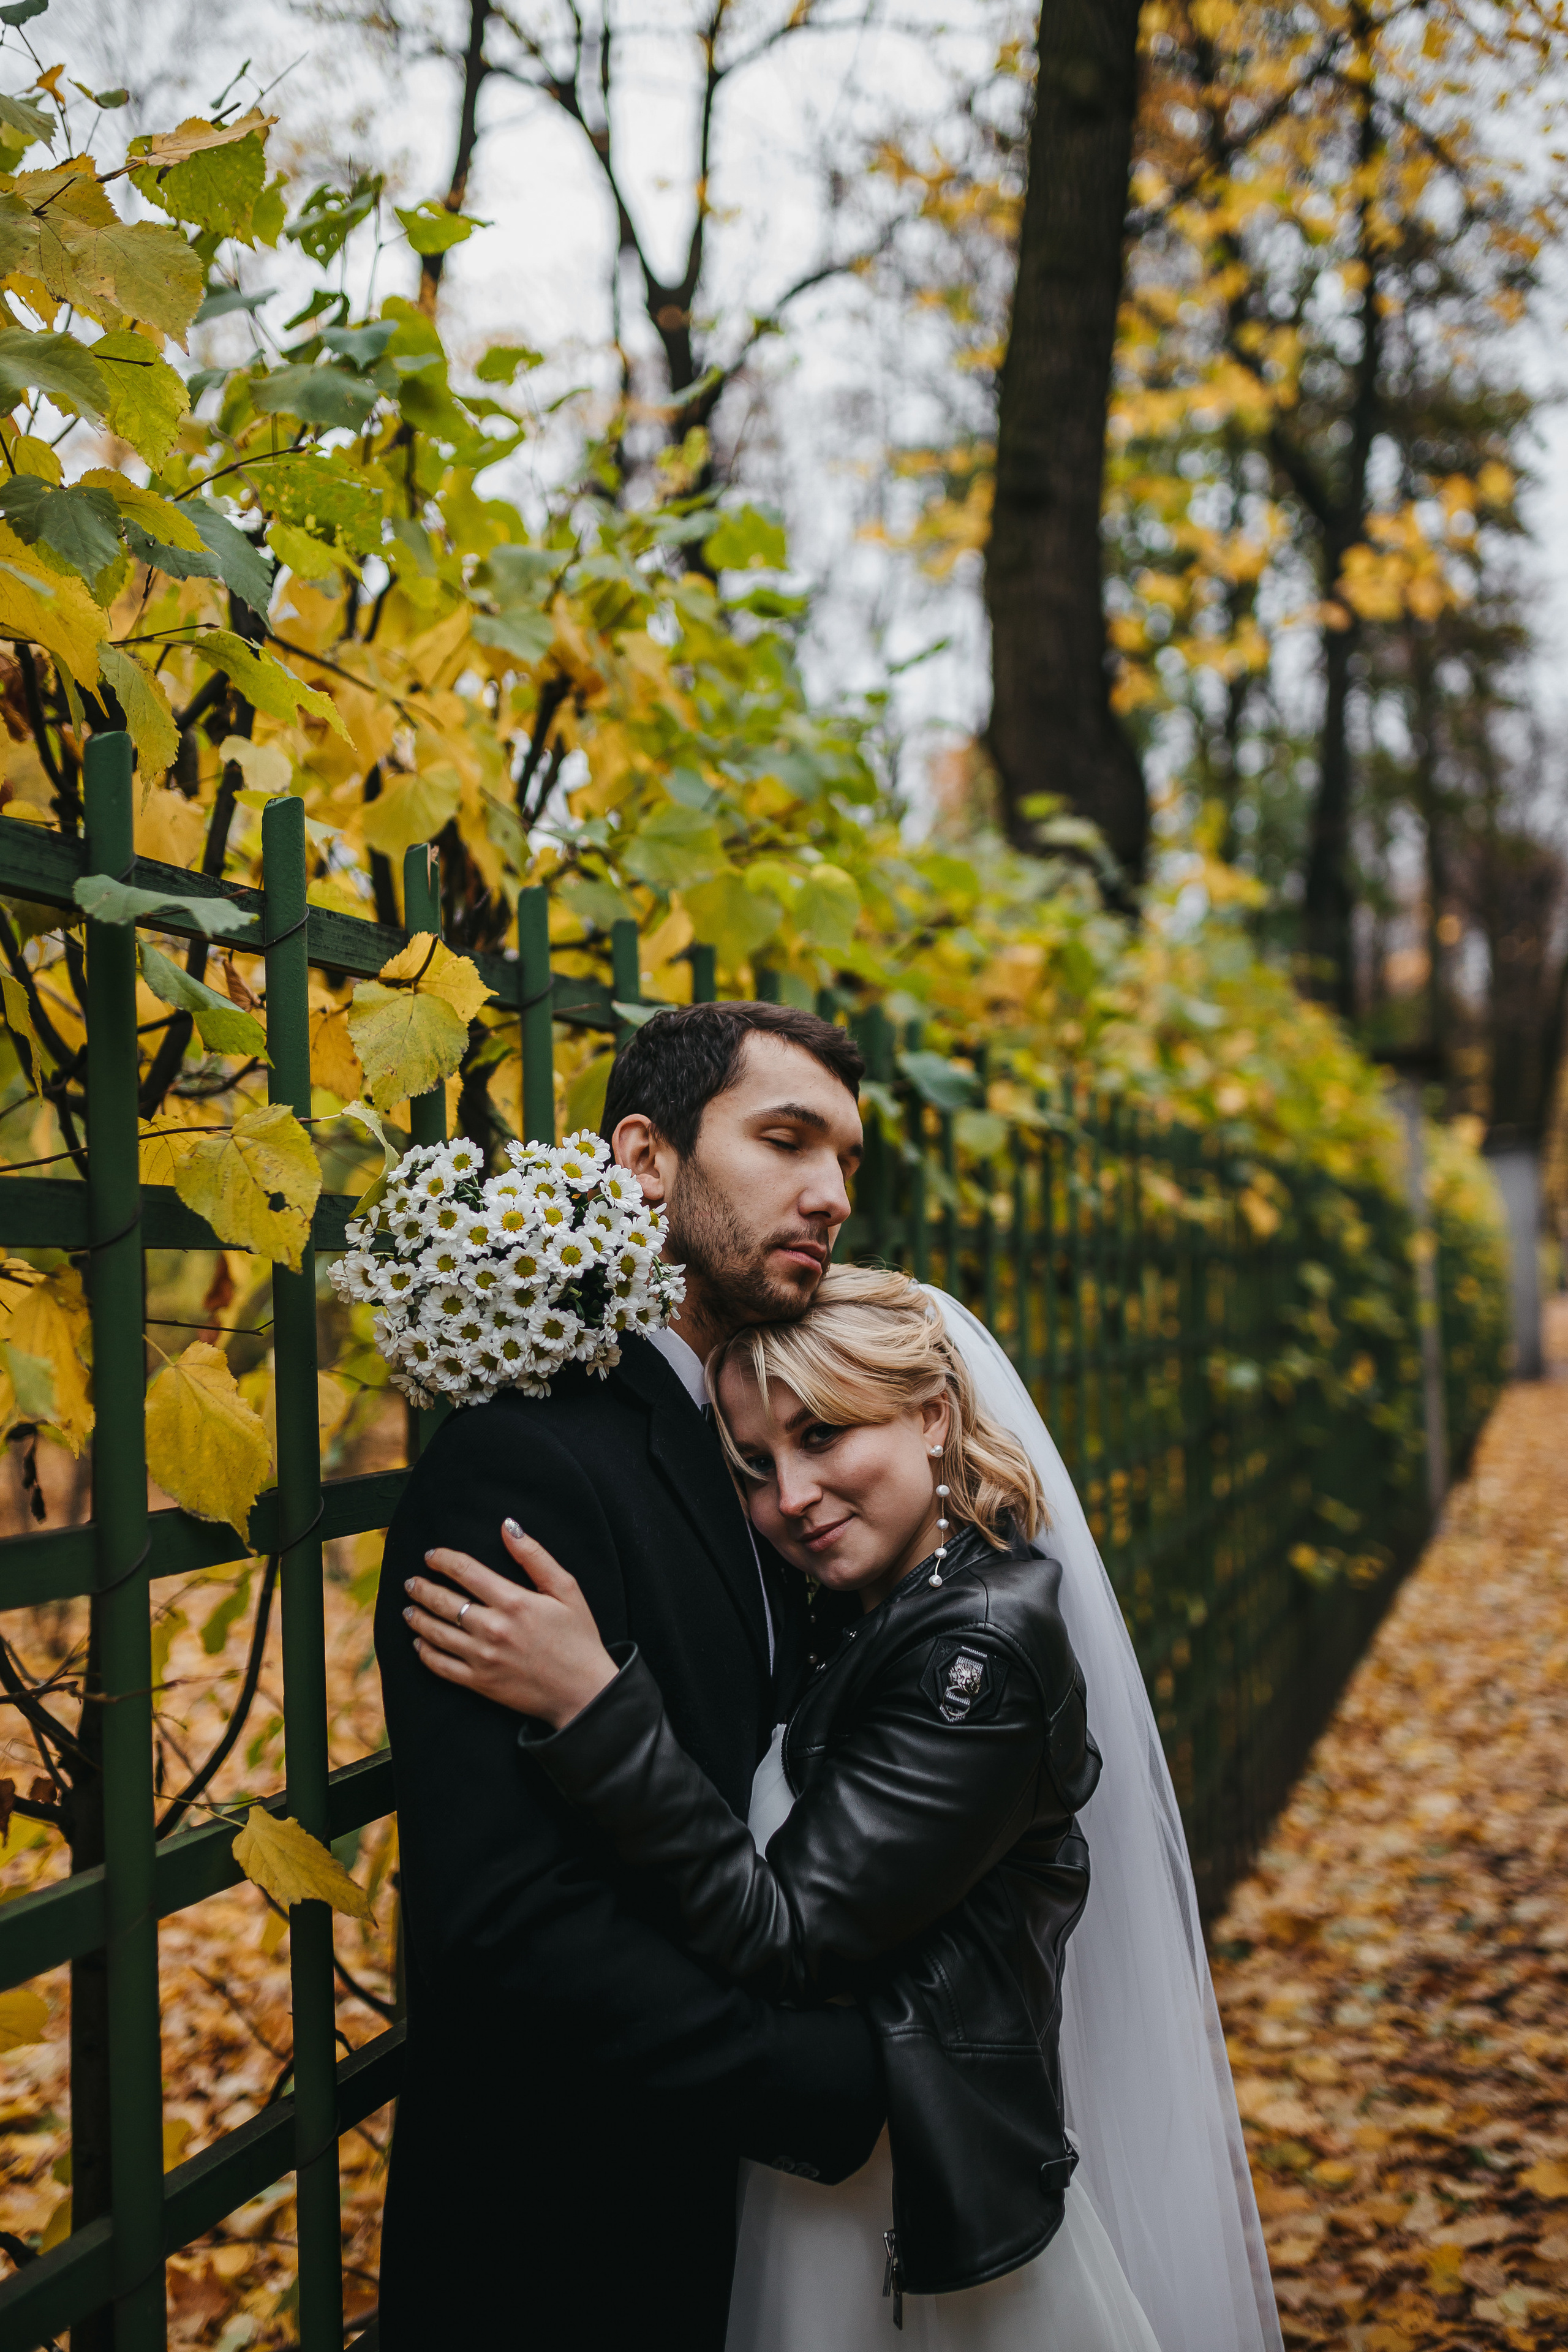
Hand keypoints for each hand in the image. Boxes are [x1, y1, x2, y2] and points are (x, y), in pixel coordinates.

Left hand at [403, 1519, 617, 1728]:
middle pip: (443, 1601)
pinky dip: (425, 1653)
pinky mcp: (480, 1683)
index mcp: (514, 1602)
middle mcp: (493, 1629)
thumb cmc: (578, 1637)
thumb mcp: (566, 1589)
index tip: (431, 1555)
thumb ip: (534, 1556)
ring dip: (417, 1618)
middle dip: (422, 1588)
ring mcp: (483, 1658)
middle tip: (411, 1582)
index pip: (465, 1571)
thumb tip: (507, 1526)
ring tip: (409, 1608)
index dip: (443, 1559)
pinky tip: (419, 1643)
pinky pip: (441, 1666)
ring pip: (436, 1633)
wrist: (584, 1691)